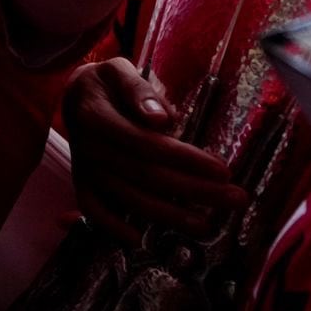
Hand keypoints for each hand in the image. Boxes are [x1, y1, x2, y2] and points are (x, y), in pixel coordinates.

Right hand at [63, 59, 246, 244]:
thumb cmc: (105, 82)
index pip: (147, 144)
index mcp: (97, 117)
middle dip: (195, 191)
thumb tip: (162, 120)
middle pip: (147, 176)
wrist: (74, 95)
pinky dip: (112, 228)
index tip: (223, 170)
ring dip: (169, 216)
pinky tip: (138, 240)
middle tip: (236, 199)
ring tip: (207, 225)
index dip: (186, 160)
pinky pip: (94, 210)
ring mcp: (85, 169)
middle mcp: (89, 148)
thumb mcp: (118, 70)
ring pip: (130, 198)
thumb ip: (138, 90)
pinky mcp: (83, 183)